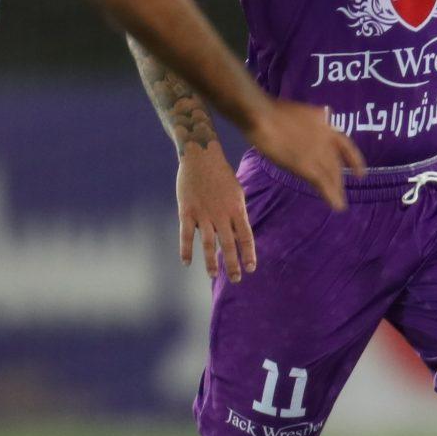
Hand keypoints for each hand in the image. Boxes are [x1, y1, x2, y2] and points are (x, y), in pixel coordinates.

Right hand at [178, 141, 257, 281]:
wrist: (200, 156)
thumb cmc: (221, 174)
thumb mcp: (236, 192)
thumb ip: (237, 214)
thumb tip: (239, 235)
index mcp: (236, 209)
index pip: (246, 237)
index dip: (248, 254)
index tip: (251, 269)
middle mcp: (221, 214)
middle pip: (229, 244)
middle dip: (232, 264)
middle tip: (236, 279)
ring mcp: (203, 214)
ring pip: (208, 243)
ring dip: (211, 262)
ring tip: (212, 275)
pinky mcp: (186, 211)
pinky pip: (186, 235)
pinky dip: (186, 250)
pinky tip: (186, 262)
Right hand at [247, 99, 362, 210]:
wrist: (263, 115)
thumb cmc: (273, 110)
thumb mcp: (302, 111)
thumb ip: (314, 120)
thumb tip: (324, 118)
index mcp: (325, 124)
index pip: (345, 145)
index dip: (354, 161)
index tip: (360, 174)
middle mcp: (327, 138)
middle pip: (336, 163)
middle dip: (338, 178)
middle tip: (339, 190)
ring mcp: (319, 153)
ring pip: (332, 175)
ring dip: (336, 190)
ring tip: (340, 202)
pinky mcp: (308, 166)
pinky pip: (324, 184)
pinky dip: (332, 197)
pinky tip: (338, 206)